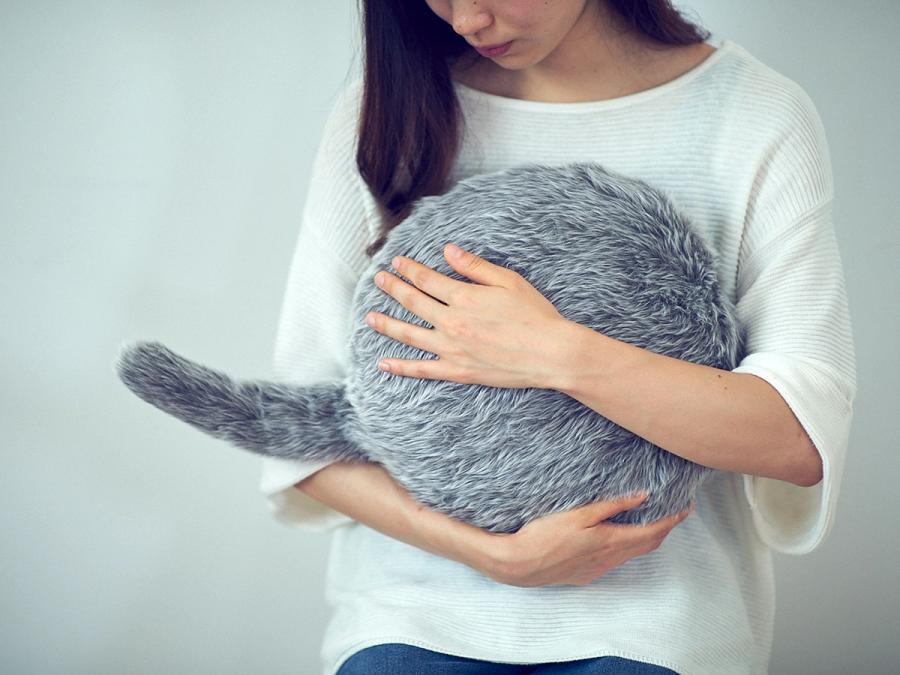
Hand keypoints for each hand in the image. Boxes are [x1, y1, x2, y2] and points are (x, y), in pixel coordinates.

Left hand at [366, 243, 573, 389]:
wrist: (551, 354)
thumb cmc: (535, 315)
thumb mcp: (508, 281)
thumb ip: (474, 266)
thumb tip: (448, 250)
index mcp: (463, 297)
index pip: (426, 279)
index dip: (409, 269)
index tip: (396, 262)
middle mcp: (452, 323)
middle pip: (413, 302)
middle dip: (393, 289)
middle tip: (378, 280)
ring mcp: (452, 349)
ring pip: (410, 335)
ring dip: (387, 324)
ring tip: (370, 317)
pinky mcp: (458, 371)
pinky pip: (422, 370)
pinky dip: (401, 367)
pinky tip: (385, 364)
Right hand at [481, 494, 694, 587]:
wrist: (519, 564)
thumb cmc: (544, 535)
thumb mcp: (578, 514)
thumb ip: (611, 506)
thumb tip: (643, 496)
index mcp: (611, 541)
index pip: (653, 531)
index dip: (672, 520)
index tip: (686, 507)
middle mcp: (609, 559)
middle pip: (647, 544)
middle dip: (664, 528)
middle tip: (674, 511)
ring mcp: (598, 569)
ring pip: (632, 553)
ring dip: (646, 538)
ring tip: (651, 520)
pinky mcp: (585, 574)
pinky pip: (615, 560)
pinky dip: (627, 547)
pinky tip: (618, 537)